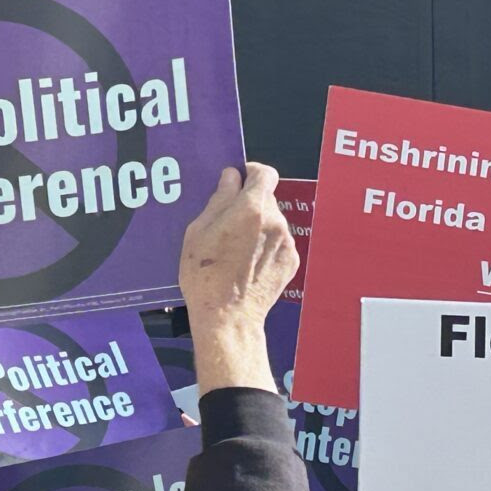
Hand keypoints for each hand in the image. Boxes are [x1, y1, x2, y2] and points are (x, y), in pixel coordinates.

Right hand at [179, 164, 295, 396]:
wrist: (229, 318)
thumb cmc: (206, 276)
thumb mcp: (199, 232)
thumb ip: (219, 199)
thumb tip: (231, 177)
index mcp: (252, 209)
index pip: (264, 173)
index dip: (250, 173)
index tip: (237, 182)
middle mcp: (276, 221)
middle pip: (267, 198)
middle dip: (249, 204)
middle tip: (228, 221)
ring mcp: (287, 243)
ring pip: (273, 221)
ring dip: (258, 226)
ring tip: (236, 248)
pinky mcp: (291, 261)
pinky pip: (279, 242)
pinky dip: (266, 246)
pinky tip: (248, 263)